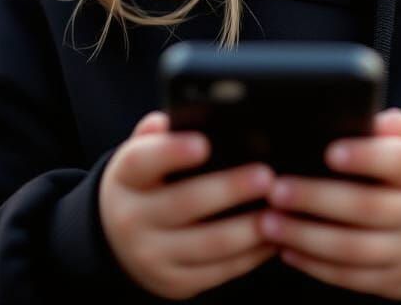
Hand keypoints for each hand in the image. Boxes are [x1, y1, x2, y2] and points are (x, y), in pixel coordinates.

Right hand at [98, 111, 277, 299]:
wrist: (120, 238)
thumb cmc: (146, 181)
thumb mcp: (141, 154)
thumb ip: (157, 134)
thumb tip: (174, 116)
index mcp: (124, 178)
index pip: (141, 161)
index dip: (172, 152)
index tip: (204, 143)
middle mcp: (130, 220)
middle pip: (184, 203)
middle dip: (230, 190)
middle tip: (267, 176)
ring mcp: (152, 257)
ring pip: (209, 244)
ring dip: (249, 228)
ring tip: (280, 209)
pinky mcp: (175, 283)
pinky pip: (219, 271)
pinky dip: (251, 255)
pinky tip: (274, 236)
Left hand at [256, 107, 400, 299]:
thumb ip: (396, 130)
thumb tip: (367, 117)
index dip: (365, 157)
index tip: (329, 151)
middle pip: (368, 208)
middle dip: (317, 199)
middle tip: (277, 188)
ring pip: (354, 250)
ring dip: (306, 237)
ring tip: (270, 222)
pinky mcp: (395, 282)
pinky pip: (351, 278)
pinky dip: (316, 266)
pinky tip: (288, 249)